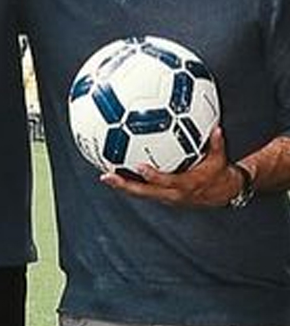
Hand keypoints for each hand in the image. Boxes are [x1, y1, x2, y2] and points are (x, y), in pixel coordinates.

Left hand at [100, 128, 236, 207]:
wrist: (220, 193)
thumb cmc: (218, 173)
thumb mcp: (219, 160)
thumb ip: (216, 144)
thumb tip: (216, 128)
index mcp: (186, 185)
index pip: (167, 182)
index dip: (153, 176)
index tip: (139, 167)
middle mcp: (173, 194)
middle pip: (145, 192)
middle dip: (125, 186)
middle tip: (107, 177)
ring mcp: (165, 197)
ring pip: (140, 194)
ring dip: (122, 186)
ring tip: (105, 177)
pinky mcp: (161, 197)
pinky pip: (142, 191)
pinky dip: (128, 185)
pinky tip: (115, 175)